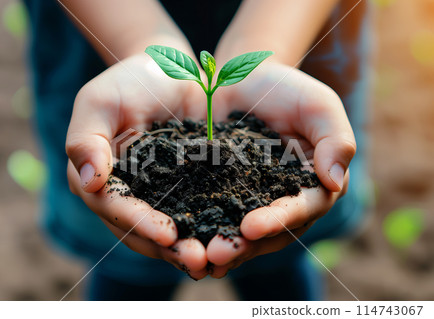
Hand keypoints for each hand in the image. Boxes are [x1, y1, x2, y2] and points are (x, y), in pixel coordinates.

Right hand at [66, 54, 208, 278]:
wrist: (172, 71)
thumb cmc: (130, 82)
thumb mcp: (100, 102)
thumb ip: (86, 140)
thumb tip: (89, 183)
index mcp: (101, 180)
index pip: (115, 208)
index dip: (138, 223)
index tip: (167, 233)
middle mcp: (128, 196)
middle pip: (142, 231)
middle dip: (168, 247)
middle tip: (198, 261)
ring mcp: (158, 196)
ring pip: (169, 230)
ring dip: (191, 247)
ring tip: (217, 260)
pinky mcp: (188, 189)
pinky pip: (198, 212)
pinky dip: (210, 228)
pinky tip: (232, 239)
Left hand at [204, 62, 355, 276]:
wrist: (242, 79)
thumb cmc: (285, 89)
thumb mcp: (317, 106)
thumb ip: (335, 140)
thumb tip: (334, 182)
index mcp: (312, 185)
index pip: (301, 209)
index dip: (278, 220)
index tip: (251, 226)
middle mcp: (283, 201)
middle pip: (270, 232)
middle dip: (244, 245)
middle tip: (216, 255)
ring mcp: (251, 201)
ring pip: (242, 234)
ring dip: (222, 248)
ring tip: (199, 259)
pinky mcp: (221, 195)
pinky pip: (214, 217)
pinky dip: (202, 232)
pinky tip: (181, 244)